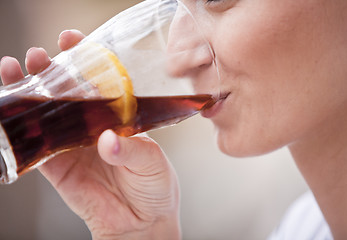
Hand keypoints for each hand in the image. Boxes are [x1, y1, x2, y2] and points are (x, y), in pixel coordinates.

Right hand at [0, 30, 180, 239]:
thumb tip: (106, 140)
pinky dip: (21, 132)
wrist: (143, 222)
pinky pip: (36, 148)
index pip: (99, 82)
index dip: (84, 59)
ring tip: (15, 72)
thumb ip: (130, 149)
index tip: (73, 40)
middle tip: (40, 56)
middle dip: (50, 71)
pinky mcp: (58, 168)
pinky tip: (9, 114)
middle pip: (66, 93)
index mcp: (117, 118)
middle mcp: (93, 127)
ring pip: (45, 115)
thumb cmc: (155, 186)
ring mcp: (73, 145)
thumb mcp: (152, 162)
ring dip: (28, 93)